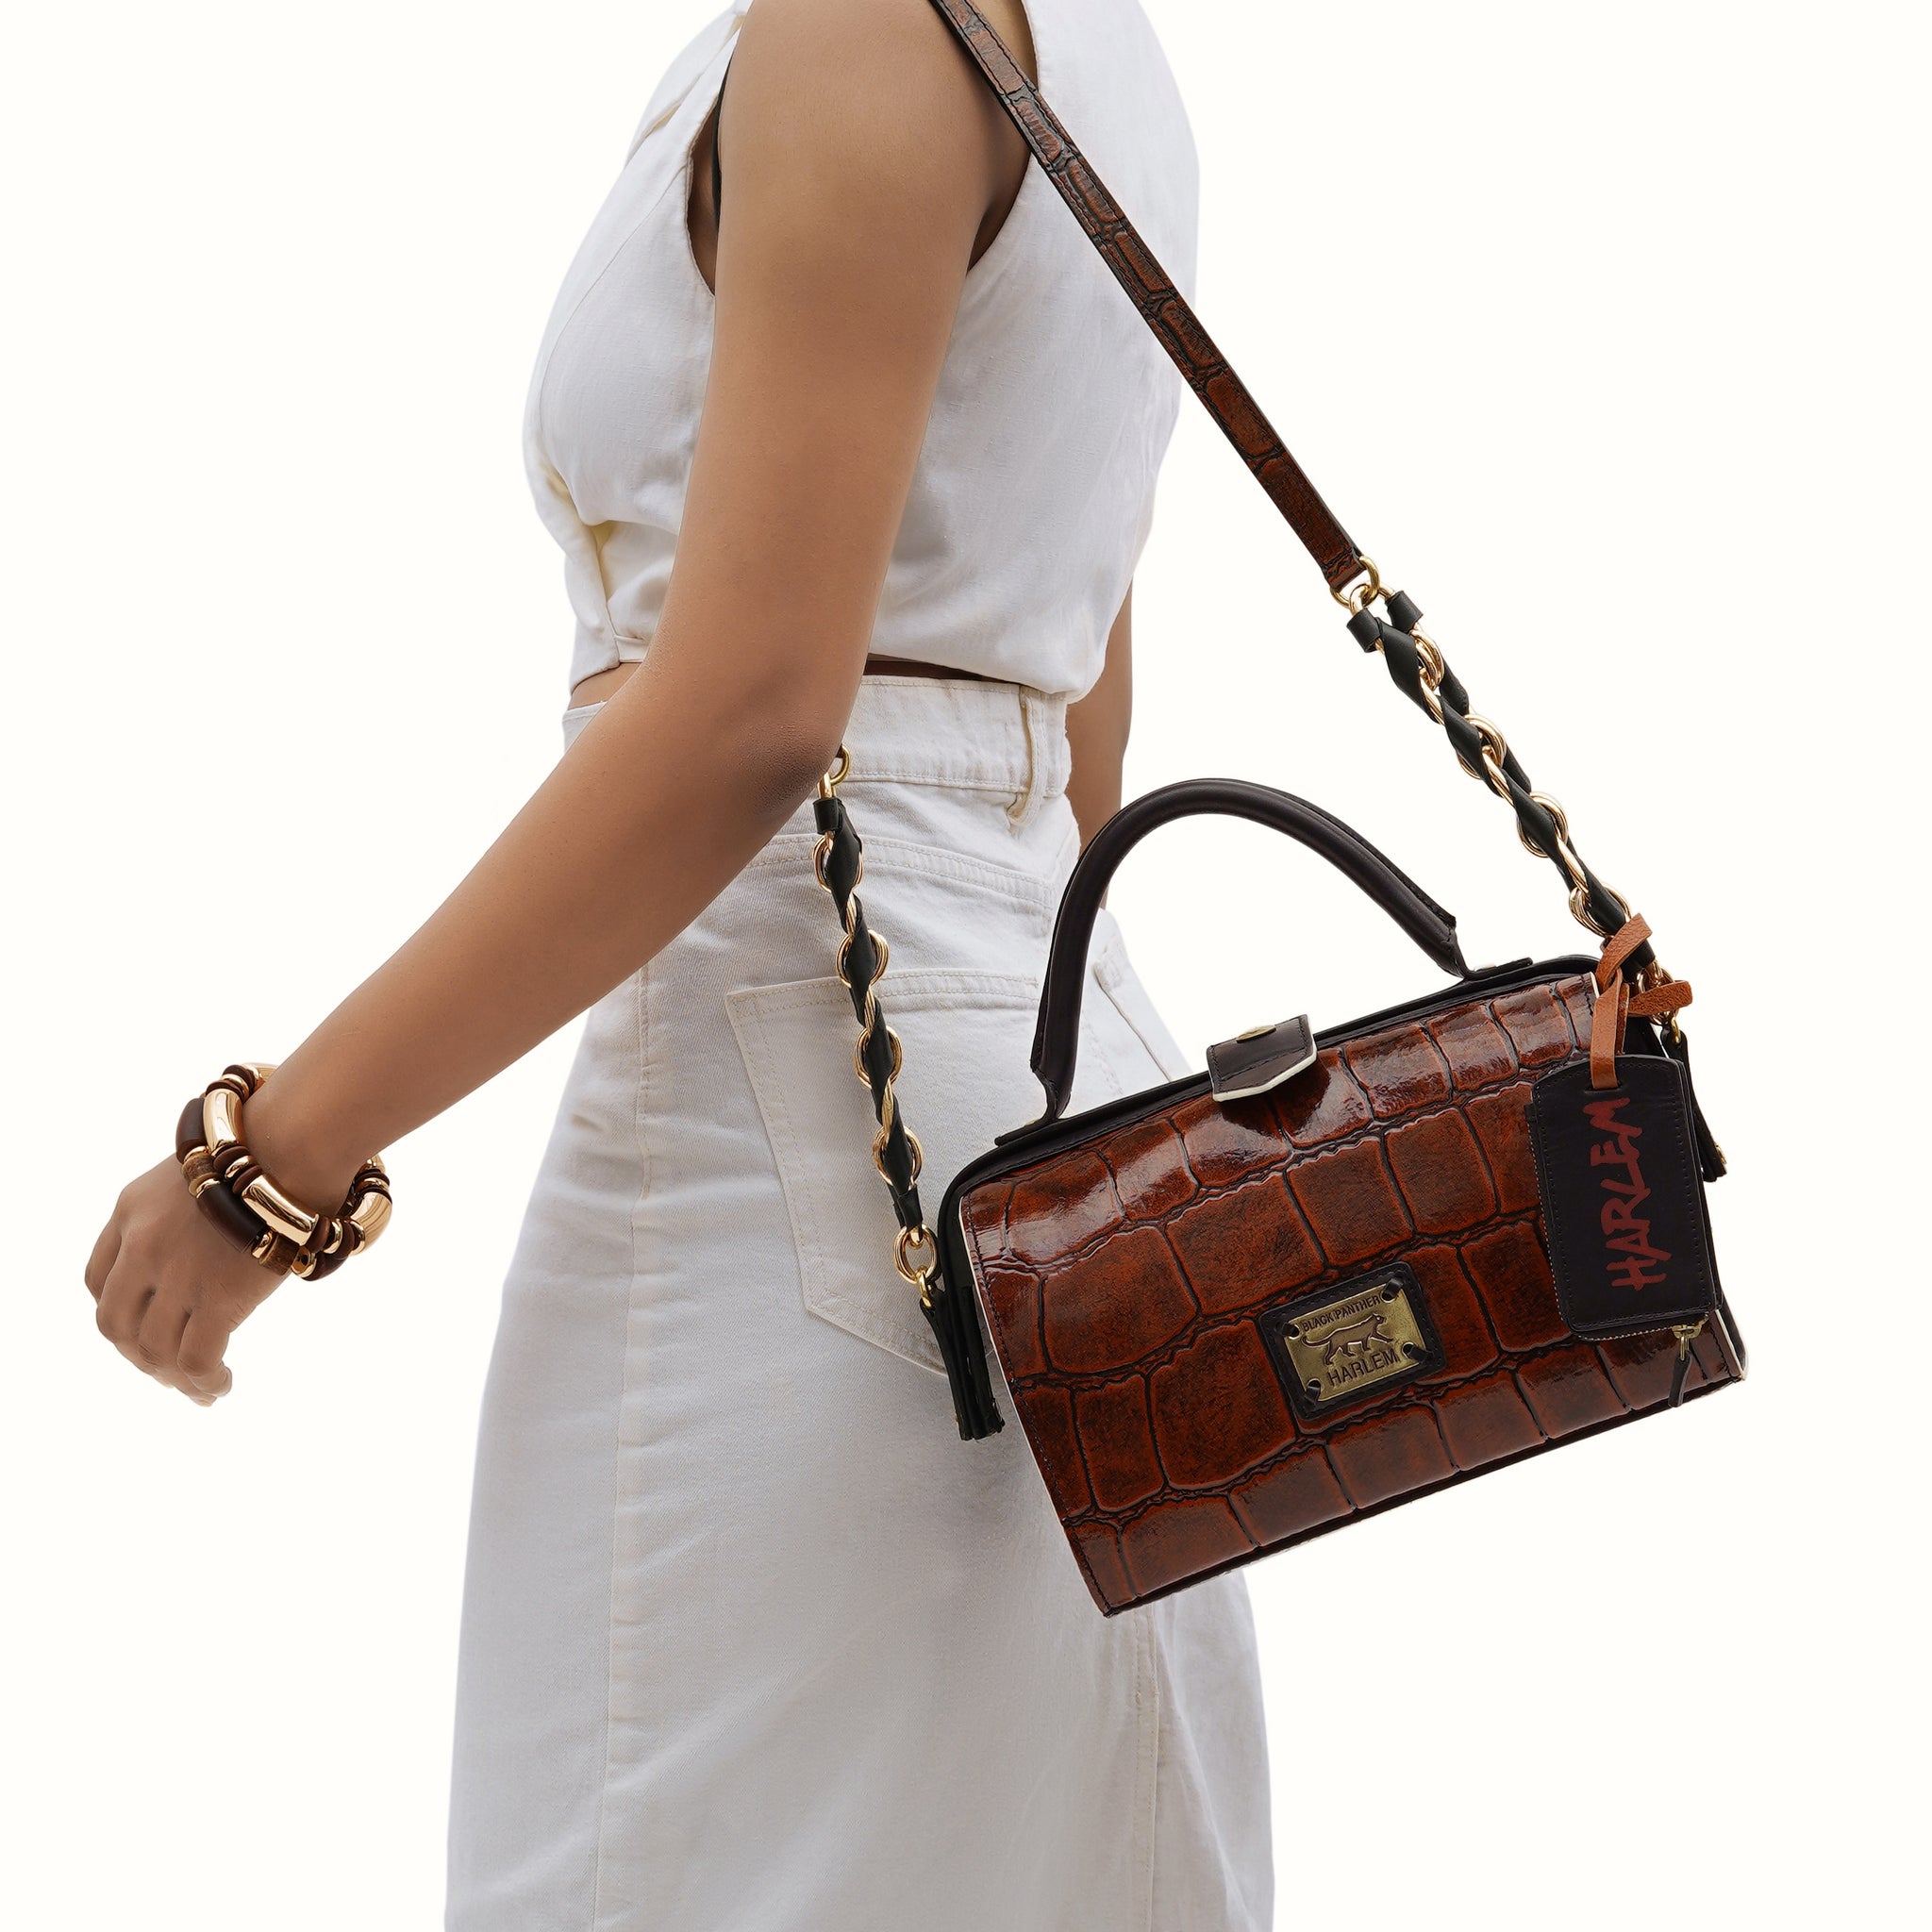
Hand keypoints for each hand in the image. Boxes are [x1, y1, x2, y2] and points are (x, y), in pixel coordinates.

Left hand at [84, 1157, 280, 1403]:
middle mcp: (141, 1246)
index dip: (119, 1314)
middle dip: (138, 1355)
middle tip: (167, 1371)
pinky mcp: (217, 1298)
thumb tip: (207, 1248)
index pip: (98, 1281)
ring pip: (154, 1349)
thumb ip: (182, 1212)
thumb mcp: (197, 1172)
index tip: (144, 1329)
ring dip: (175, 1378)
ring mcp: (176, 1274)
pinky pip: (196, 1359)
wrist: (293, 1143)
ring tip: (202, 1389)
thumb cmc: (267, 1146)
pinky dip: (205, 1381)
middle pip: (116, 1323)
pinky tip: (220, 1385)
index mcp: (130, 1211)